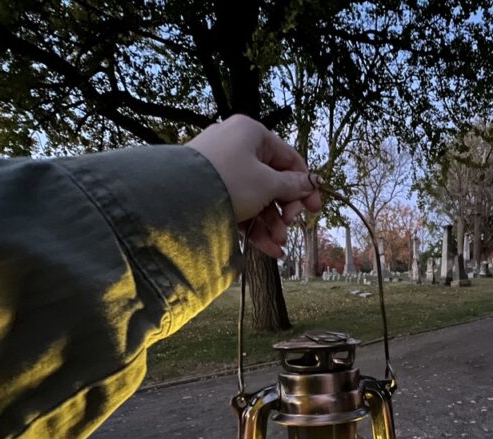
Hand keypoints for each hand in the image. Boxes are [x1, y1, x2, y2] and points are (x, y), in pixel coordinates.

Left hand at [188, 115, 321, 258]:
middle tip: (288, 227)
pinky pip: (239, 206)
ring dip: (270, 223)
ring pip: (256, 198)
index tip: (315, 210)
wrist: (177, 198)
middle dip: (283, 210)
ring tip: (278, 244)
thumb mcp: (267, 184)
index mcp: (252, 134)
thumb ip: (292, 186)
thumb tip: (310, 184)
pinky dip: (253, 226)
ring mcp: (221, 169)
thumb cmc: (228, 181)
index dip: (305, 185)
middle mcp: (236, 146)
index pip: (289, 159)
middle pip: (272, 181)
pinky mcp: (210, 190)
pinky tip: (268, 249)